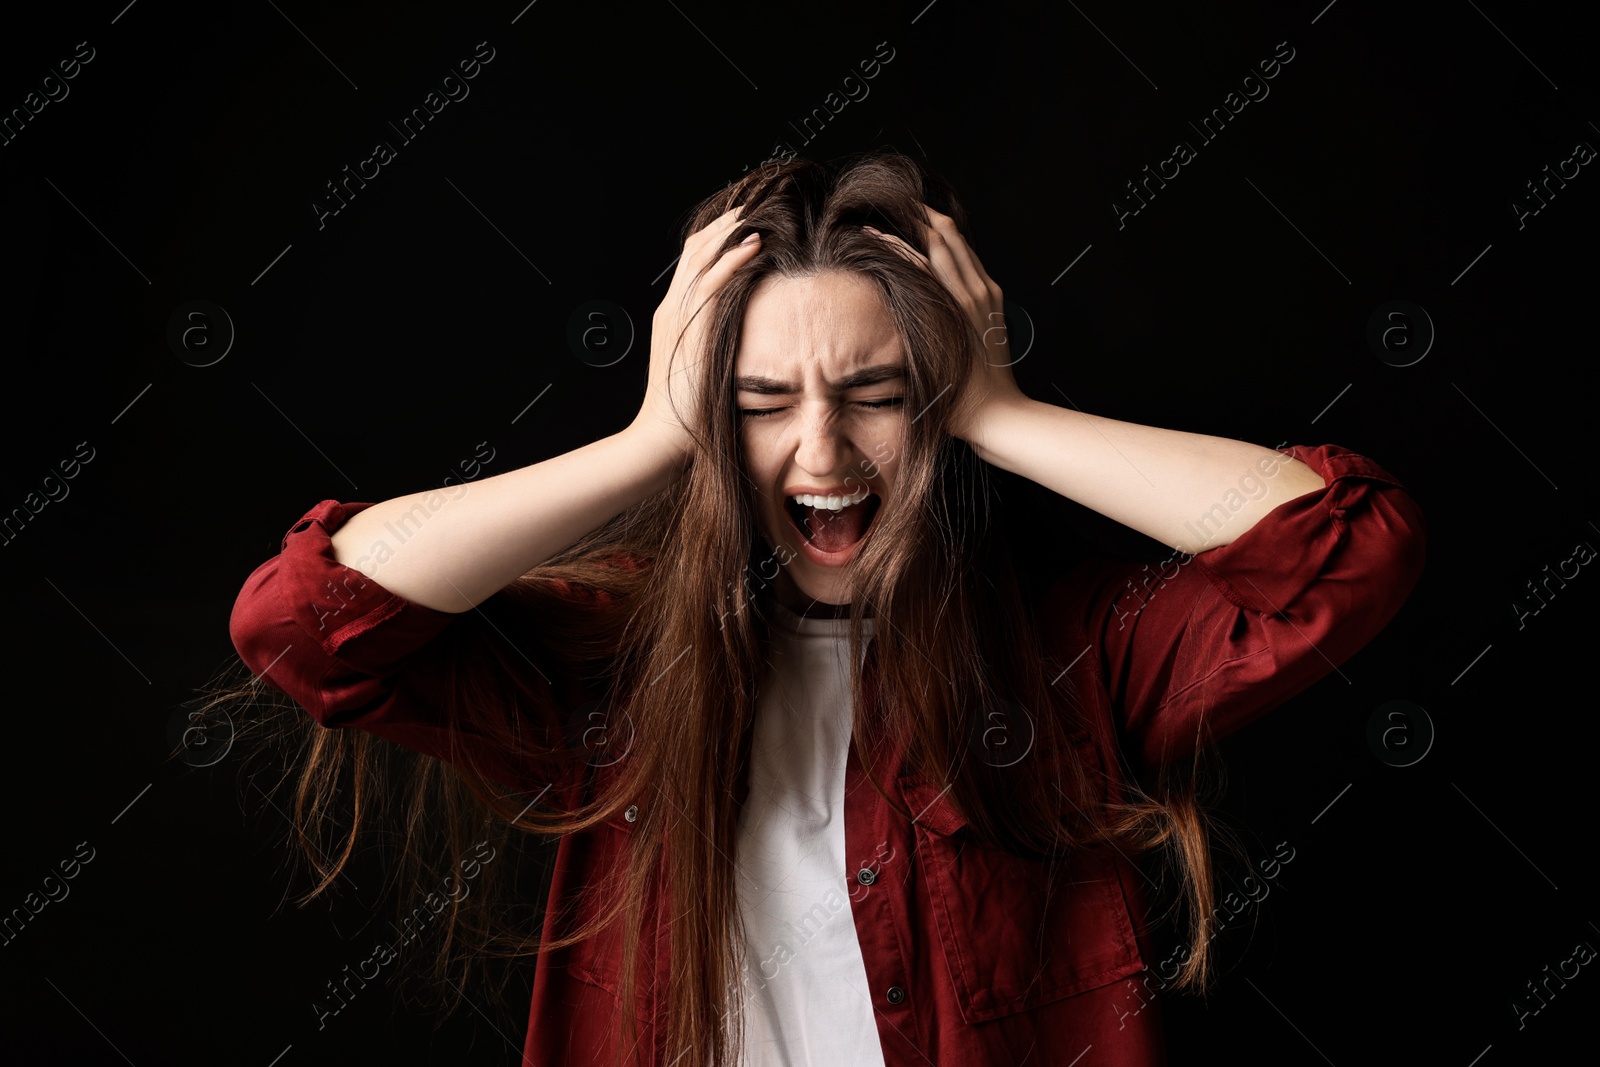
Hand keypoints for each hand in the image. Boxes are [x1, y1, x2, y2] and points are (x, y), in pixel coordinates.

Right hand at [631, 207, 761, 458]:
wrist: (662, 439)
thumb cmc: (686, 414)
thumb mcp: (701, 369)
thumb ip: (715, 344)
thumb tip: (742, 335)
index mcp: (672, 316)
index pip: (693, 263)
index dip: (716, 239)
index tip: (741, 223)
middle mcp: (671, 309)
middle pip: (695, 250)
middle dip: (723, 224)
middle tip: (751, 204)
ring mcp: (678, 316)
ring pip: (702, 258)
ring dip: (730, 232)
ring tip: (756, 213)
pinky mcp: (690, 328)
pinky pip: (713, 283)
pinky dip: (733, 259)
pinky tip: (754, 244)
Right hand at [862, 207, 1025, 443]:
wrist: (999, 412)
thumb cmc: (958, 399)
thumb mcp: (925, 362)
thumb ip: (909, 327)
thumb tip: (884, 300)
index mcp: (952, 306)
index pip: (916, 256)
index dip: (891, 240)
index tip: (869, 230)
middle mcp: (972, 292)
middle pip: (943, 237)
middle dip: (918, 217)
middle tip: (895, 206)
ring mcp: (987, 294)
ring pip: (961, 243)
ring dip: (938, 224)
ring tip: (916, 212)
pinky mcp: (995, 300)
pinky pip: (973, 261)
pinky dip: (955, 244)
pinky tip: (942, 242)